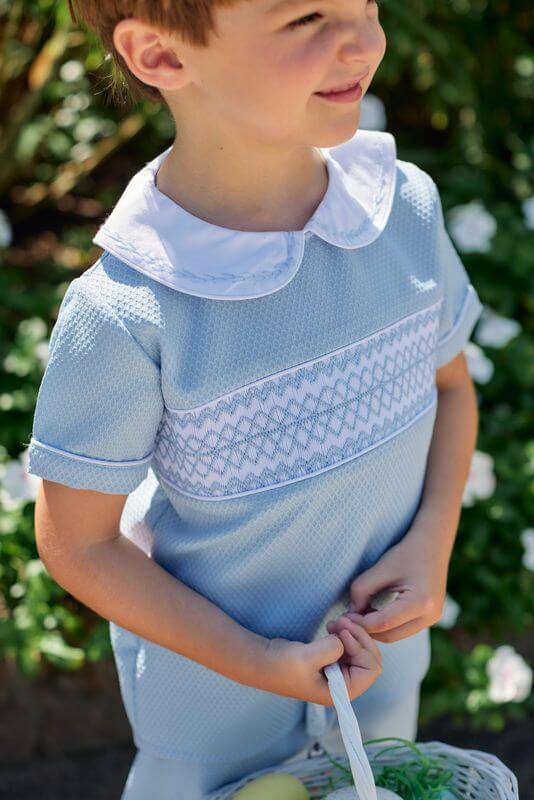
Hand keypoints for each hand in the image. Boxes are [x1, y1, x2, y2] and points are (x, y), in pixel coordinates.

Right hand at [260, 619, 381, 705]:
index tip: (343, 634)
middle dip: (359, 637)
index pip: (371, 670)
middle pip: (370, 658)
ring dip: (353, 632)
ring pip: (361, 650)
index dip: (361, 648)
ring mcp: (338, 672)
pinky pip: (350, 646)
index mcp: (342, 692)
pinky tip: (333, 626)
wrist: (261, 661)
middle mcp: (344, 684)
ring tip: (336, 621)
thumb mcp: (307, 658)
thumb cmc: (281, 665)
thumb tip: (344, 640)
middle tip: (341, 621)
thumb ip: (332, 649)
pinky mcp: (331, 661)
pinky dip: (346, 633)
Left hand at [327, 528, 449, 642]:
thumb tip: (349, 613)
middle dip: (366, 629)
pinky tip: (372, 613)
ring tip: (358, 614)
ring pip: (395, 636)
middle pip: (389, 635)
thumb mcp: (381, 567)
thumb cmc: (407, 553)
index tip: (342, 616)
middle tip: (346, 618)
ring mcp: (432, 620)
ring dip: (375, 629)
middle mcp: (430, 616)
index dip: (360, 622)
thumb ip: (362, 589)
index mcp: (421, 602)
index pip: (383, 622)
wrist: (433, 546)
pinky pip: (402, 630)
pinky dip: (385, 626)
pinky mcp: (429, 619)